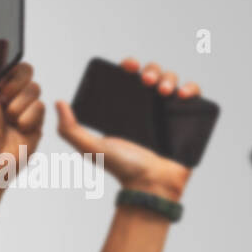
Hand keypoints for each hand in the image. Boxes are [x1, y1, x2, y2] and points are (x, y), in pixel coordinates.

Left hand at [0, 34, 44, 176]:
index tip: (1, 76)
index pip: (10, 61)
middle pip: (26, 71)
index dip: (8, 66)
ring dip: (18, 105)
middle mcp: (10, 92)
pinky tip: (18, 128)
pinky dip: (28, 118)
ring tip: (7, 119)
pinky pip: (41, 107)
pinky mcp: (37, 120)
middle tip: (0, 100)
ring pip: (34, 89)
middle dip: (13, 86)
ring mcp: (25, 106)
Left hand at [56, 58, 198, 200]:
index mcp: (126, 107)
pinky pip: (192, 97)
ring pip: (172, 81)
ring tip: (164, 91)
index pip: (129, 77)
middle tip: (146, 82)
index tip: (128, 67)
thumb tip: (58, 102)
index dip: (130, 65)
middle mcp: (147, 107)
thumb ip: (70, 129)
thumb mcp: (90, 147)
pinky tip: (183, 94)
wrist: (150, 186)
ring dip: (169, 77)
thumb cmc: (121, 168)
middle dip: (151, 70)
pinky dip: (191, 89)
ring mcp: (168, 113)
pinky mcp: (187, 122)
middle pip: (152, 74)